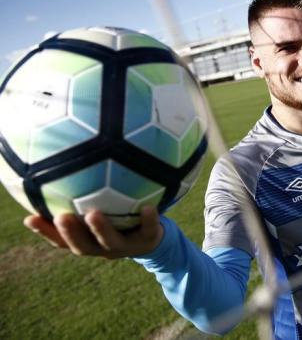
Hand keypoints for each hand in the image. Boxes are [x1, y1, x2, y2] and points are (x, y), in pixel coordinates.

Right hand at [23, 206, 163, 258]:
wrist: (154, 237)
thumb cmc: (119, 219)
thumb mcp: (99, 209)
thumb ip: (81, 197)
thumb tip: (56, 171)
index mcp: (88, 241)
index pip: (62, 241)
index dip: (45, 232)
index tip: (30, 218)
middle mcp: (103, 247)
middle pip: (82, 246)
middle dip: (70, 233)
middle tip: (61, 216)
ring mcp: (126, 246)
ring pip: (111, 242)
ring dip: (101, 229)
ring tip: (93, 214)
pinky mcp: (149, 239)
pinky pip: (149, 230)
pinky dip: (148, 220)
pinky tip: (148, 207)